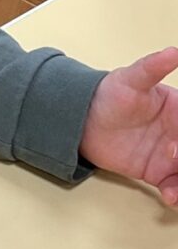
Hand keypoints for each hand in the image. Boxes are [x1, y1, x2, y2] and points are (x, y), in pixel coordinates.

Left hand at [79, 48, 177, 205]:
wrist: (81, 119)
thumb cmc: (107, 93)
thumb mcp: (129, 79)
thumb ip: (151, 68)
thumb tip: (173, 51)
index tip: (177, 146)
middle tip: (175, 160)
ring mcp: (171, 155)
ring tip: (174, 190)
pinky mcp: (158, 173)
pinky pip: (176, 188)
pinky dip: (177, 195)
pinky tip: (170, 196)